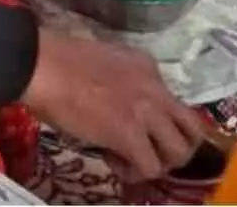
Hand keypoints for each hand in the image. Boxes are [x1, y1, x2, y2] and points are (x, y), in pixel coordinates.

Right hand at [22, 28, 202, 181]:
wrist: (44, 67)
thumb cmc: (59, 62)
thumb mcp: (104, 62)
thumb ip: (122, 82)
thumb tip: (118, 108)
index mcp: (147, 66)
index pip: (172, 102)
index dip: (156, 122)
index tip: (135, 128)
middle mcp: (155, 87)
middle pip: (193, 128)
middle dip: (176, 146)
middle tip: (152, 152)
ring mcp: (146, 111)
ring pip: (180, 152)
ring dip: (159, 162)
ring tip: (133, 161)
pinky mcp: (131, 135)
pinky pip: (151, 168)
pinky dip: (134, 173)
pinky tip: (113, 163)